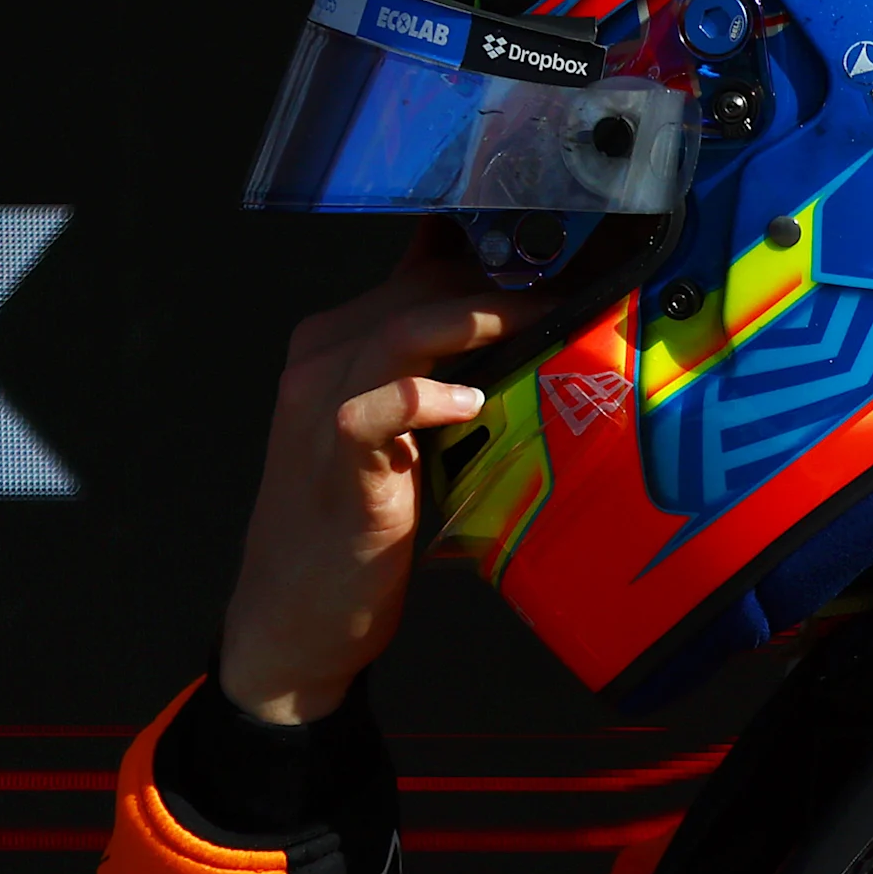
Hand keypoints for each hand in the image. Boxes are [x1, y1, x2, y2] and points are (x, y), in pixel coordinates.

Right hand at [218, 224, 551, 724]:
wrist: (293, 616)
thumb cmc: (356, 526)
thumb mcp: (397, 438)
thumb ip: (437, 385)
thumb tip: (522, 350)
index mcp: (336, 345)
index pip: (418, 270)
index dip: (492, 258)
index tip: (561, 257)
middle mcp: (321, 360)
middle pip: (419, 288)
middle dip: (503, 282)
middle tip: (579, 291)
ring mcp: (320, 404)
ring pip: (403, 327)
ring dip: (482, 319)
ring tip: (544, 321)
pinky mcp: (335, 456)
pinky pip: (380, 404)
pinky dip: (428, 395)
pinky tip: (472, 403)